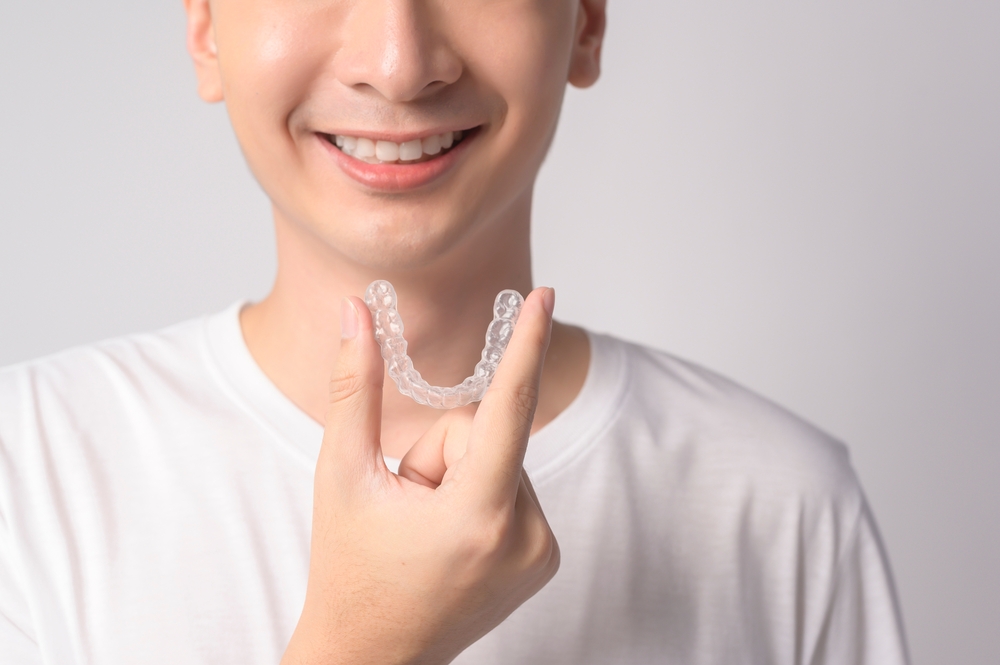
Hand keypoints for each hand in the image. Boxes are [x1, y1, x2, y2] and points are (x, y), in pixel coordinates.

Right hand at [281, 288, 560, 664]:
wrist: (371, 658)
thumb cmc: (348, 569)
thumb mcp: (341, 475)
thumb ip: (354, 387)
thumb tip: (355, 313)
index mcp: (476, 515)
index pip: (508, 408)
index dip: (526, 344)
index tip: (545, 296)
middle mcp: (524, 535)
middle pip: (487, 432)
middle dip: (442, 451)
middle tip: (407, 504)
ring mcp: (541, 551)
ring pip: (501, 458)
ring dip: (459, 476)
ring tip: (426, 527)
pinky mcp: (545, 558)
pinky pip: (514, 486)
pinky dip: (480, 495)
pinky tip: (450, 537)